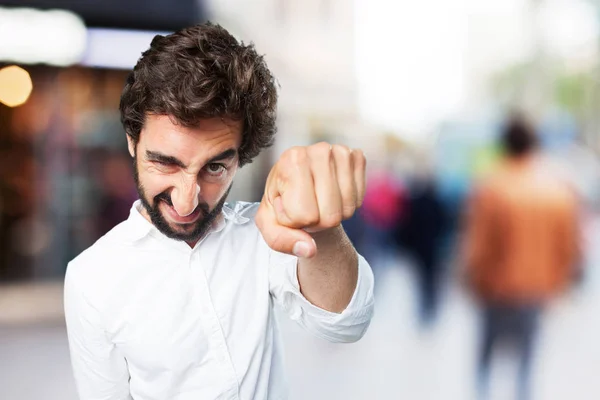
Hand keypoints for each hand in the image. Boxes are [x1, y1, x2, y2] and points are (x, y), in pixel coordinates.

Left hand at [255, 142, 365, 257]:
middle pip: (331, 216)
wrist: (299, 186)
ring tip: (318, 202)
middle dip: (317, 222)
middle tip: (306, 208)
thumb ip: (282, 241)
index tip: (289, 207)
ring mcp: (339, 151)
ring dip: (333, 214)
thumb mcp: (270, 225)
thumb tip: (310, 250)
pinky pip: (359, 199)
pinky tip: (334, 195)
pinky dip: (348, 204)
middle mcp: (317, 150)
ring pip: (348, 209)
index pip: (305, 215)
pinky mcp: (356, 156)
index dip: (296, 221)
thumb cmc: (281, 205)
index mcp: (290, 160)